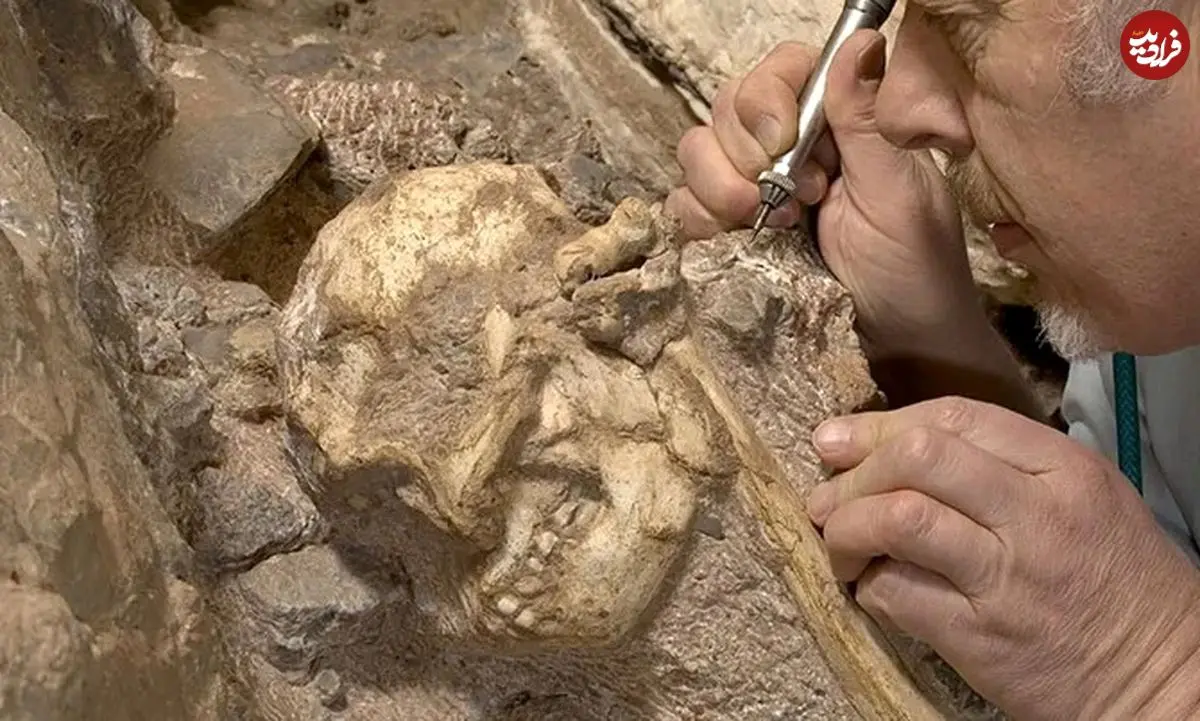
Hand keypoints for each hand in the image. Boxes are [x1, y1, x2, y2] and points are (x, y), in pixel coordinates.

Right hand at [665, 30, 980, 350]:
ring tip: (772, 227)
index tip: (787, 144)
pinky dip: (700, 221)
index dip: (769, 99)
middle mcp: (791, 146)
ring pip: (696, 151)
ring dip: (720, 187)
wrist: (898, 347)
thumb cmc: (915, 272)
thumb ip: (867, 120)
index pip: (781, 70)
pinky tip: (742, 243)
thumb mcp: (898, 194)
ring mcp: (754, 189)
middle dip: (748, 153)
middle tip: (798, 200)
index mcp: (838, 122)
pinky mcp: (729, 233)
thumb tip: (862, 41)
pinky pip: (683, 206)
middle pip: (727, 106)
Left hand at [806, 396, 1199, 719]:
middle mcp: (1036, 515)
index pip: (952, 417)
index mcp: (1063, 469)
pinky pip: (896, 594)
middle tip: (830, 496)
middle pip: (917, 458)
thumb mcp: (1079, 496)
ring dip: (846, 528)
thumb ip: (994, 463)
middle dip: (855, 473)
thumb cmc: (1112, 579)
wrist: (1165, 678)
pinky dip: (868, 586)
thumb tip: (887, 445)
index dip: (880, 426)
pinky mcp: (982, 637)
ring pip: (897, 519)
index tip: (840, 441)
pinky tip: (873, 588)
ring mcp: (1008, 577)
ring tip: (841, 543)